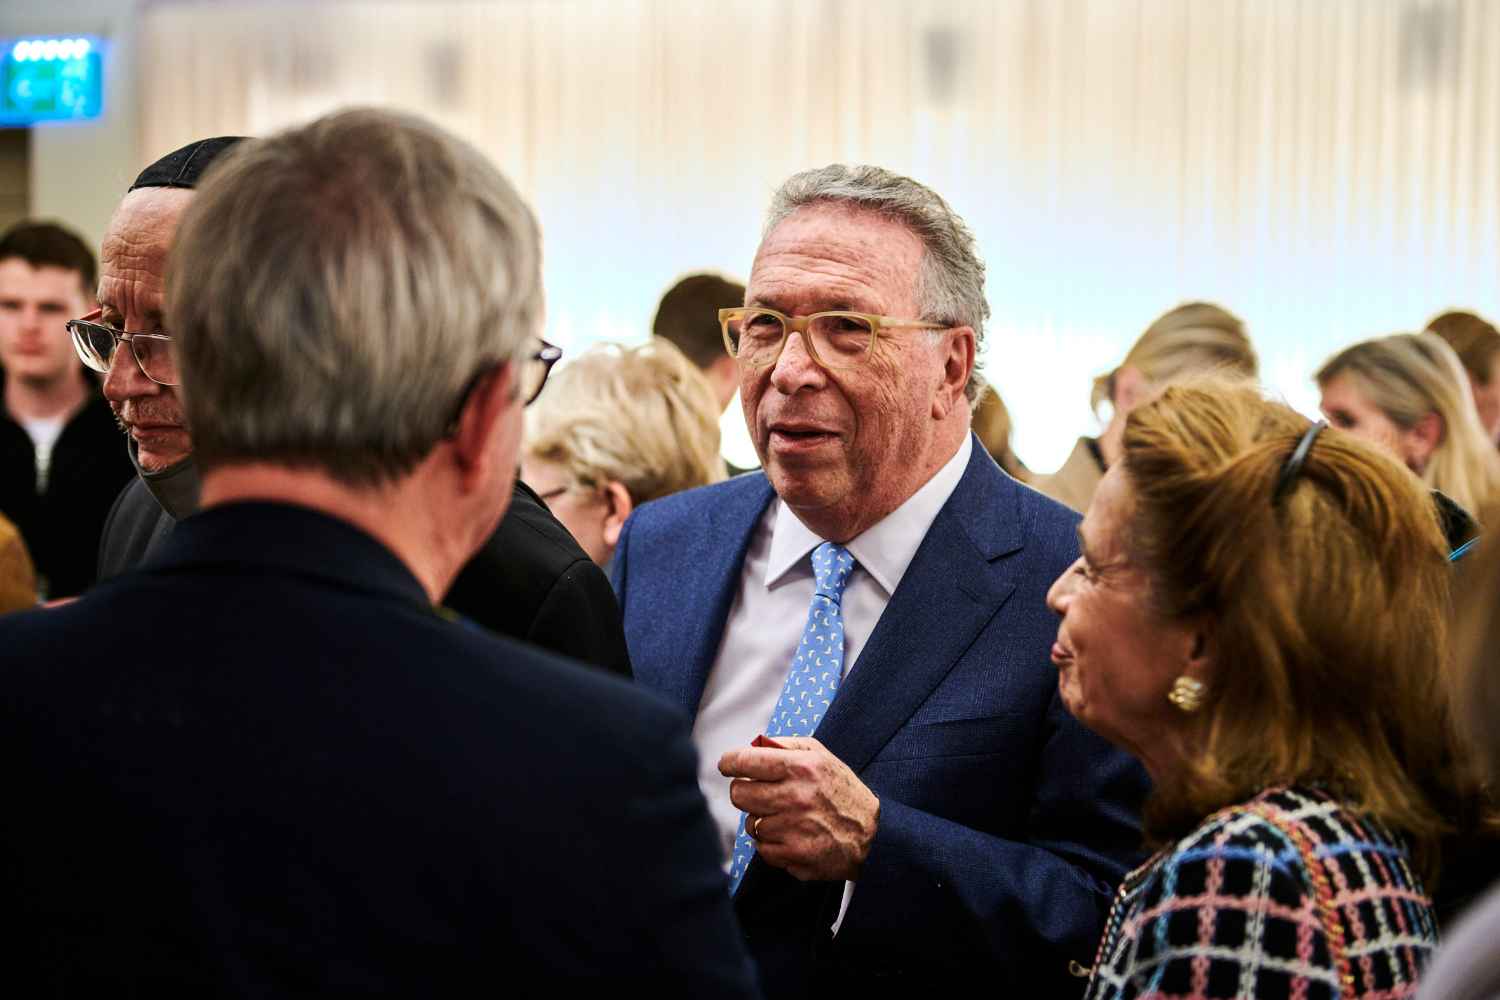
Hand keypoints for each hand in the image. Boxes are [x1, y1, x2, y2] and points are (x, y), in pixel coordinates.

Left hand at [719, 736, 878, 881]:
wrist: (873, 836)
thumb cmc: (842, 791)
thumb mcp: (821, 756)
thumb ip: (784, 746)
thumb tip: (751, 746)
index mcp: (802, 767)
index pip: (746, 761)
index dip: (730, 763)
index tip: (727, 766)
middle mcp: (796, 796)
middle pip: (739, 794)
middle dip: (745, 792)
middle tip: (759, 793)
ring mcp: (793, 828)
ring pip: (750, 823)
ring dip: (762, 820)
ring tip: (784, 817)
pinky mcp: (794, 854)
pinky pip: (761, 848)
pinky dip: (771, 844)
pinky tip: (790, 835)